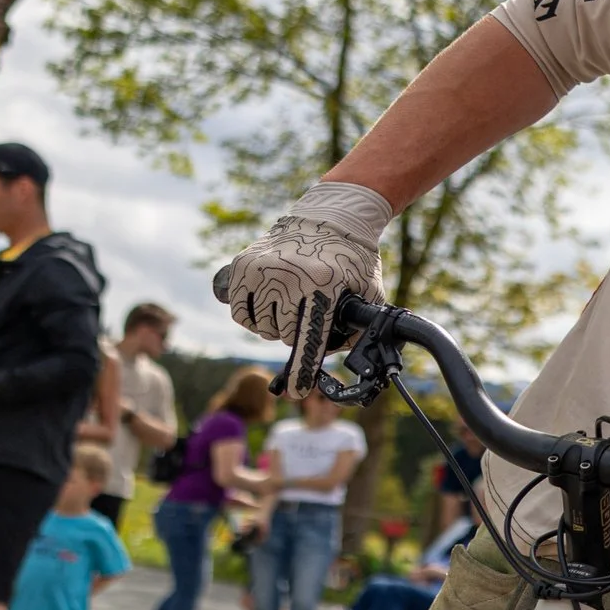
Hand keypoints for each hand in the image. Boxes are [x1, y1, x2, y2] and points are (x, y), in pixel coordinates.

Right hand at [217, 182, 390, 397]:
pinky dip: (254, 318)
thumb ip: (358, 329)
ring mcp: (260, 271)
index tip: (296, 392)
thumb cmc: (353, 260)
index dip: (302, 369)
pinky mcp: (241, 267)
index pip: (308, 338)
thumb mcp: (369, 293)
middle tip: (309, 316)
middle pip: (285, 335)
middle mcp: (287, 278)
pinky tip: (270, 306)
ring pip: (261, 327)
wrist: (329, 218)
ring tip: (292, 306)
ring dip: (276, 327)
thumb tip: (339, 359)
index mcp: (322, 286)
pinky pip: (241, 313)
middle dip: (298, 335)